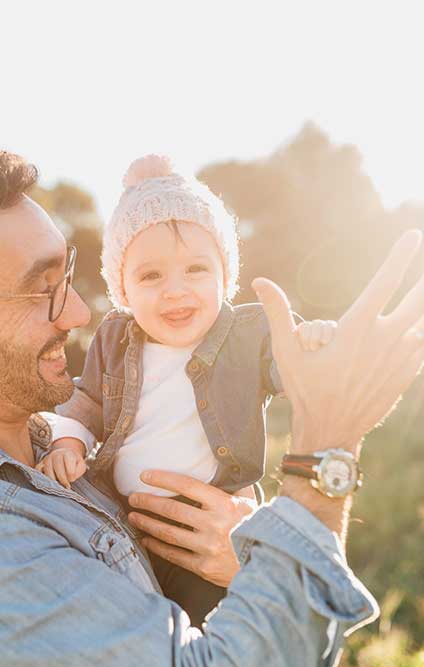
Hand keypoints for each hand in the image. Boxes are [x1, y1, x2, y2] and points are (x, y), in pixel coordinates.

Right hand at [36, 448, 86, 488]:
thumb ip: (79, 470)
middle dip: (62, 477)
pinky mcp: (40, 465)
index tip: (72, 479)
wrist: (65, 457)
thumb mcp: (81, 465)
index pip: (68, 459)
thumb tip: (70, 478)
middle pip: (57, 465)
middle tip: (66, 486)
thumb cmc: (74, 464)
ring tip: (58, 487)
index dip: (70, 471)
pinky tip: (48, 484)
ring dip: (52, 479)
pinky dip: (41, 477)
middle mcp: (56, 454)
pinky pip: (38, 470)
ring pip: (47, 469)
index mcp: (67, 453)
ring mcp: (47, 459)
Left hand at [127, 471, 255, 586]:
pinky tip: (147, 540)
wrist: (271, 566)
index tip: (144, 476)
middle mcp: (214, 524)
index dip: (163, 479)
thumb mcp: (251, 504)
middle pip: (172, 509)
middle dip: (148, 502)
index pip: (187, 485)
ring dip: (148, 523)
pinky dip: (157, 547)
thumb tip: (229, 465)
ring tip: (134, 516)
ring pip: (168, 532)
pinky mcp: (204, 567)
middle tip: (133, 497)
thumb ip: (237, 487)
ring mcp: (208, 547)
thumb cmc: (259, 529)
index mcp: (225, 504)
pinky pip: (174, 555)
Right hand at [253, 229, 423, 454]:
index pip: (386, 282)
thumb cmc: (306, 389)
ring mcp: (401, 358)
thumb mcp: (286, 351)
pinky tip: (419, 328)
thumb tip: (260, 281)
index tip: (413, 236)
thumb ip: (277, 312)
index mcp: (357, 329)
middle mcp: (385, 340)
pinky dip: (423, 332)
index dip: (401, 256)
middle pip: (419, 299)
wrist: (332, 430)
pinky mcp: (408, 373)